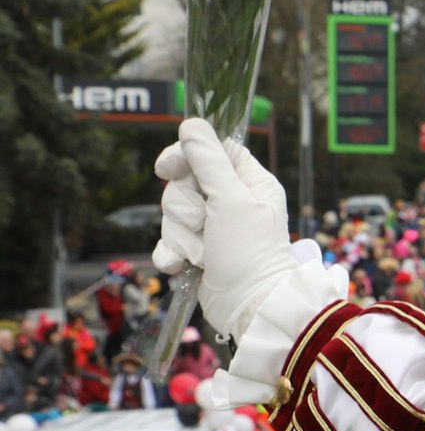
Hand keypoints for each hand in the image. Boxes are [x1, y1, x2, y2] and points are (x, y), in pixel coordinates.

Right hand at [154, 118, 298, 338]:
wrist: (249, 307)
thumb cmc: (251, 252)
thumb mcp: (232, 200)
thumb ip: (209, 162)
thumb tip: (191, 123)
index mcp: (250, 182)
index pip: (210, 150)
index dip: (186, 156)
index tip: (169, 168)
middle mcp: (232, 201)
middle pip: (184, 183)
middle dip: (186, 208)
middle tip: (205, 224)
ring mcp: (213, 227)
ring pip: (173, 213)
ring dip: (183, 236)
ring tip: (204, 253)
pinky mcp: (197, 251)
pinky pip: (168, 241)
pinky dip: (172, 253)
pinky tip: (182, 265)